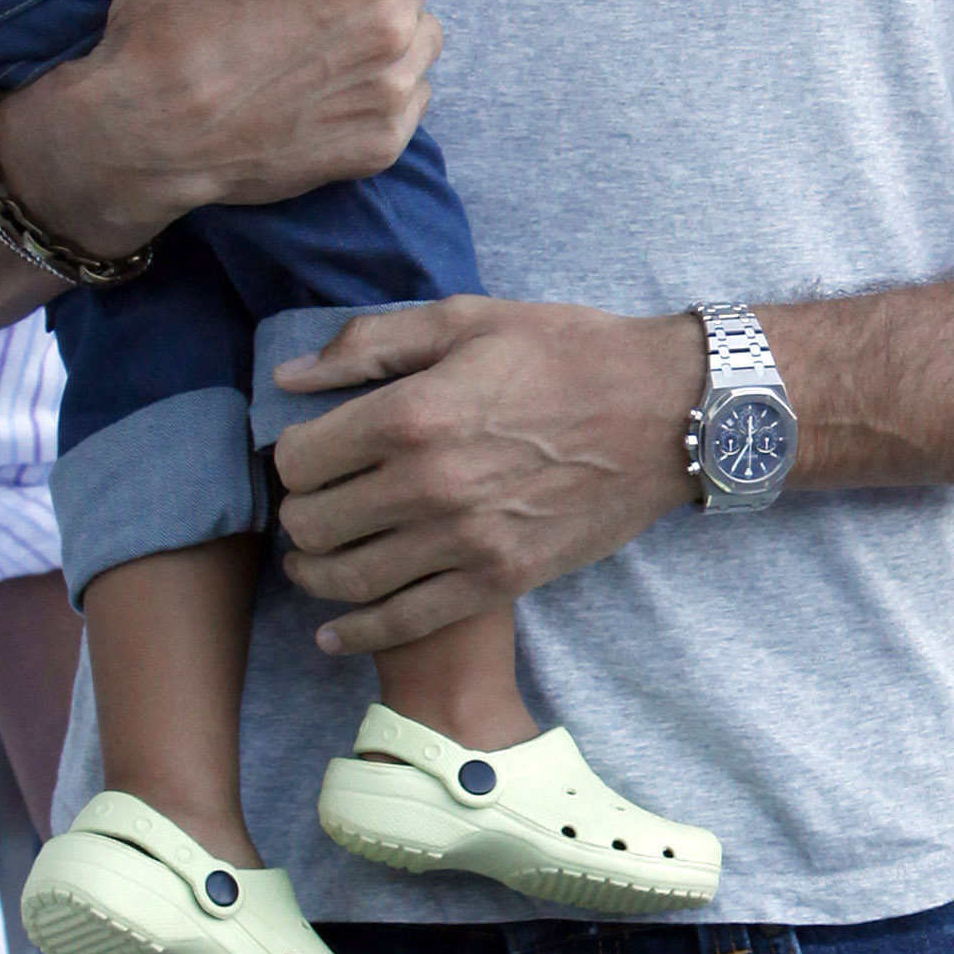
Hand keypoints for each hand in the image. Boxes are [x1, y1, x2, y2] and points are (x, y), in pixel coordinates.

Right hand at [0, 0, 440, 257]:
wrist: (139, 135)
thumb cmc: (164, 19)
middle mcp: (392, 31)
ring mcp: (391, 93)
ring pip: (416, 35)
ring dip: (379, 28)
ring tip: (311, 36)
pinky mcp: (380, 144)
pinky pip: (409, 95)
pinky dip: (376, 86)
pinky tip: (318, 83)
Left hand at [270, 299, 703, 651]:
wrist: (664, 410)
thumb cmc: (566, 351)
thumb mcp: (466, 320)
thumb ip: (370, 344)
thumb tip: (289, 374)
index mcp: (410, 413)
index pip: (298, 458)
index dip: (290, 454)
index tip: (307, 450)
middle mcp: (427, 484)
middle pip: (312, 523)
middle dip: (299, 512)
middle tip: (313, 500)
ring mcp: (463, 541)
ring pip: (345, 579)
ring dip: (313, 572)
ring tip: (312, 559)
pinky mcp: (498, 580)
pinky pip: (402, 623)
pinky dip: (354, 633)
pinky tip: (333, 630)